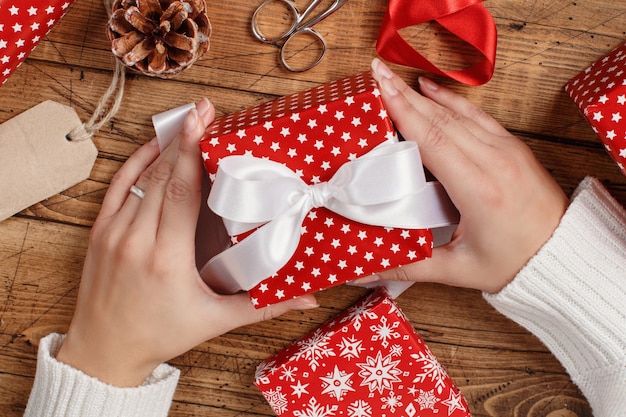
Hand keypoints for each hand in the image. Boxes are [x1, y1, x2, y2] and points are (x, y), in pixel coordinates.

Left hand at [56, 99, 317, 386]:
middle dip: (184, 139)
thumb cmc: (161, 335)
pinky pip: (117, 187)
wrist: (104, 351)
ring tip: (186, 122)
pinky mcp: (99, 233)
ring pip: (141, 178)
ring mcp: (113, 233)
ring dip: (165, 148)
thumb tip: (309, 297)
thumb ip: (264, 306)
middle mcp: (135, 240)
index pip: (180, 192)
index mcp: (166, 258)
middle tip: (204, 111)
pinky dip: (135, 163)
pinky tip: (154, 146)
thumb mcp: (216, 320)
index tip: (202, 121)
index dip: (192, 152)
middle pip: (162, 177)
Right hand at [367, 58, 567, 292]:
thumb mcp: (457, 270)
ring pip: (458, 114)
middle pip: (441, 120)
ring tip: (395, 79)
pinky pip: (478, 115)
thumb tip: (364, 270)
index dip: (404, 112)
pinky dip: (452, 100)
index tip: (381, 89)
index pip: (433, 140)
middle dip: (404, 95)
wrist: (561, 254)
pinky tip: (431, 89)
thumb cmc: (513, 263)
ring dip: (423, 95)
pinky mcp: (513, 147)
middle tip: (377, 73)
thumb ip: (407, 267)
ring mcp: (507, 150)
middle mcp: (494, 162)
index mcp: (478, 190)